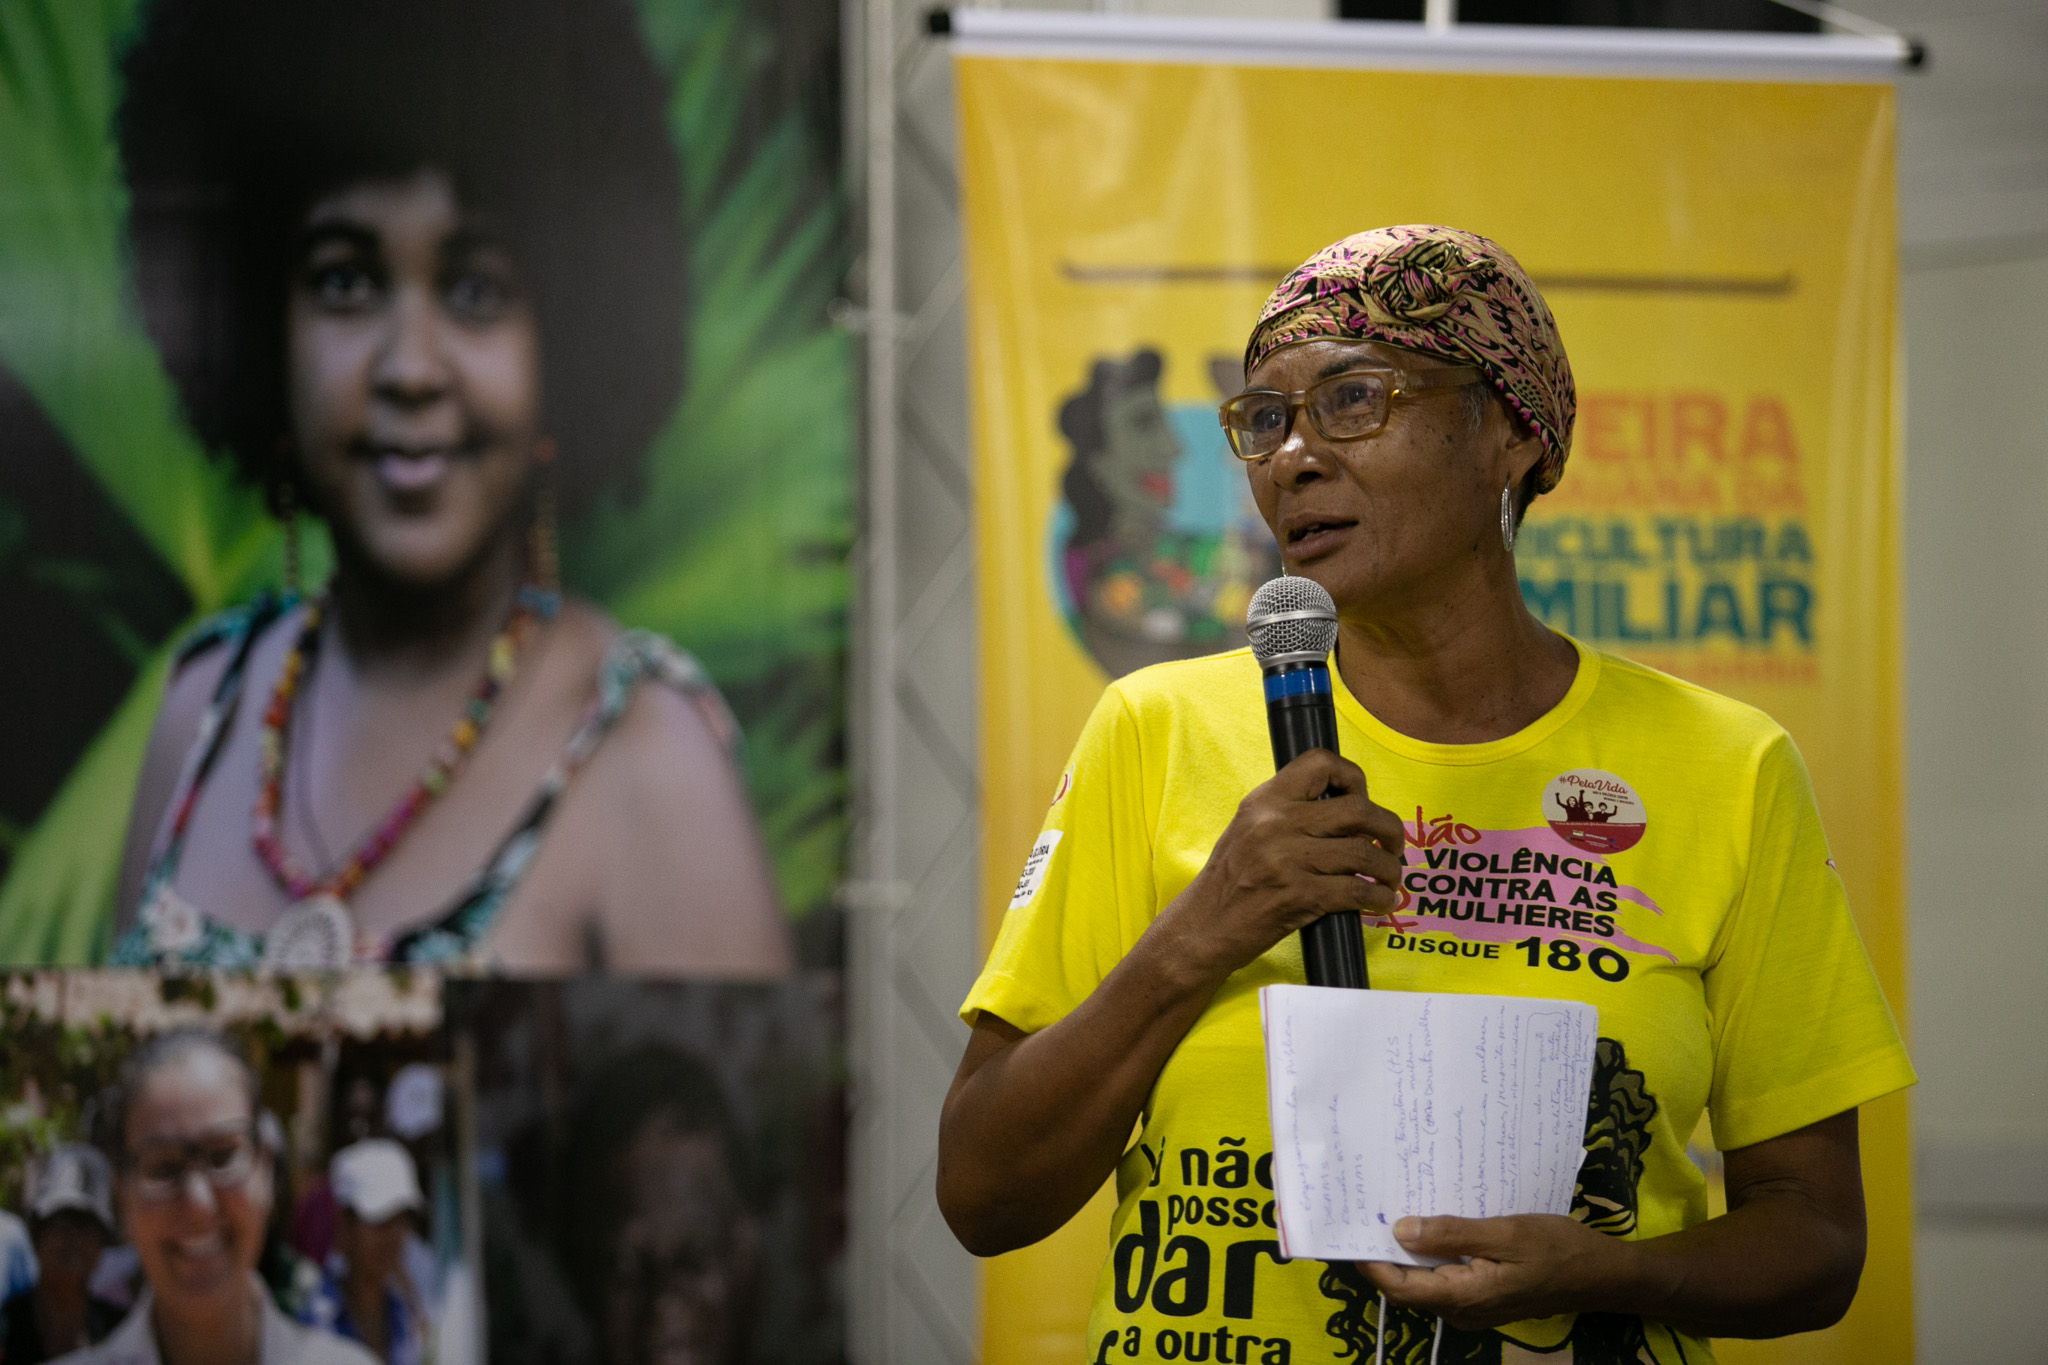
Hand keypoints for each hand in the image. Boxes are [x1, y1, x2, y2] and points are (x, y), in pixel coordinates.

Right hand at [1156, 749, 1404, 984]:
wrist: (1203, 927)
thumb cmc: (1230, 881)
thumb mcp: (1248, 829)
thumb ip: (1288, 813)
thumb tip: (1343, 808)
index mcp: (1265, 801)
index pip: (1319, 763)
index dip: (1352, 777)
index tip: (1363, 798)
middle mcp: (1277, 824)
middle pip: (1358, 809)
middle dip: (1389, 828)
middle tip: (1393, 845)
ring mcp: (1288, 860)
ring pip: (1365, 852)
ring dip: (1388, 869)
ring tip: (1389, 878)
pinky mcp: (1300, 896)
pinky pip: (1357, 890)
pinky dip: (1379, 898)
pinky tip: (1380, 902)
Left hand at [1361, 1214, 1642, 1330]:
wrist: (1602, 1275)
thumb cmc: (1558, 1249)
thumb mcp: (1506, 1233)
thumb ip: (1453, 1233)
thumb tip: (1400, 1230)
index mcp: (1464, 1296)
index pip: (1399, 1286)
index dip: (1369, 1261)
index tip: (1352, 1226)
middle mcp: (1463, 1309)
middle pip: (1406, 1286)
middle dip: (1383, 1252)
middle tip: (1370, 1209)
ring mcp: (1474, 1307)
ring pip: (1425, 1281)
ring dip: (1408, 1251)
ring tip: (1395, 1209)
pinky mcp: (1484, 1296)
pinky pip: (1445, 1278)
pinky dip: (1432, 1255)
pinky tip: (1432, 1224)